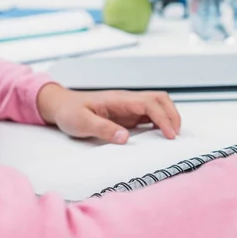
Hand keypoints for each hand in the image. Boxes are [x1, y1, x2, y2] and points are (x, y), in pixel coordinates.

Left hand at [36, 84, 180, 143]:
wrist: (61, 105)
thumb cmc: (69, 112)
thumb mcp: (81, 123)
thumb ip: (103, 129)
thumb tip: (125, 138)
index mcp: (119, 99)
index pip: (149, 103)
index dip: (163, 118)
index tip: (170, 134)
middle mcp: (128, 100)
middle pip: (160, 99)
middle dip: (172, 115)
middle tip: (175, 136)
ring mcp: (129, 107)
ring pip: (158, 105)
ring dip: (169, 117)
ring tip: (172, 136)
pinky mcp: (128, 115)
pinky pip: (150, 115)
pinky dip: (161, 122)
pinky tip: (161, 135)